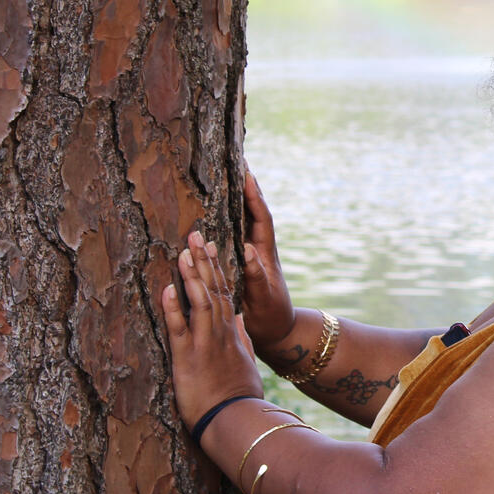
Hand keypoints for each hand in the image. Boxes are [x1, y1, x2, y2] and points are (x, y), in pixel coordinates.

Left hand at [162, 231, 262, 426]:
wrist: (239, 420)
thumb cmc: (242, 398)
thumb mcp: (245, 364)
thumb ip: (241, 339)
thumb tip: (237, 320)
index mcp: (232, 334)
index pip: (224, 294)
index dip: (217, 269)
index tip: (211, 247)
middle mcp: (220, 334)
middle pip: (213, 290)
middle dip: (204, 261)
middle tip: (196, 235)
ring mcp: (205, 344)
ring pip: (199, 302)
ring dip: (191, 276)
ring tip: (184, 251)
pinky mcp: (189, 359)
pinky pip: (179, 329)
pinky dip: (173, 308)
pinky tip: (167, 289)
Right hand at [240, 169, 298, 354]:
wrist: (278, 334)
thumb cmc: (271, 318)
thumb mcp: (263, 299)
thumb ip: (257, 276)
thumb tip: (249, 249)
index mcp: (265, 254)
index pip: (261, 217)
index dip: (254, 196)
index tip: (247, 172)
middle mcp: (259, 249)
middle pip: (253, 211)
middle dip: (246, 187)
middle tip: (237, 160)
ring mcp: (252, 255)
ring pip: (244, 220)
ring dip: (236, 198)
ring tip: (226, 174)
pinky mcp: (244, 263)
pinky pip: (235, 233)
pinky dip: (228, 218)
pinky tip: (216, 209)